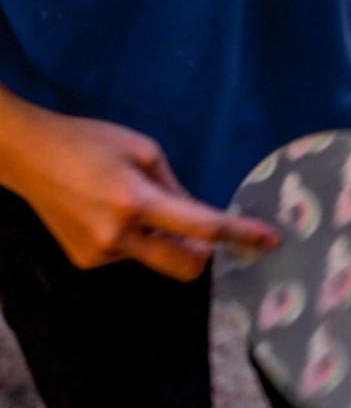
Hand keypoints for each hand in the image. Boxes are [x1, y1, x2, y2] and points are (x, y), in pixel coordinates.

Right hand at [2, 103, 278, 280]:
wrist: (25, 156)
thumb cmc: (88, 142)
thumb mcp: (144, 151)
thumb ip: (177, 189)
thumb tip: (202, 220)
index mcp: (135, 201)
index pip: (202, 227)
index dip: (240, 234)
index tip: (269, 240)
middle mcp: (117, 235)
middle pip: (187, 265)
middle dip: (207, 253)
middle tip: (208, 230)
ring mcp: (99, 254)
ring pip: (158, 259)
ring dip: (166, 240)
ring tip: (135, 203)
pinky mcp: (86, 261)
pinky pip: (133, 256)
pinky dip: (139, 240)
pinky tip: (113, 213)